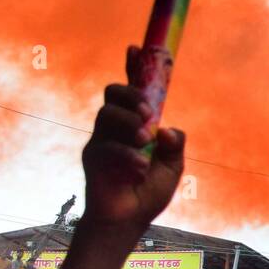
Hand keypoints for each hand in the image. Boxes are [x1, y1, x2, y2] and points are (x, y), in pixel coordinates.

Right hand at [80, 46, 186, 234]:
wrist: (129, 220)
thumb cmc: (149, 190)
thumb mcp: (173, 165)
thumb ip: (175, 145)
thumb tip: (167, 129)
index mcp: (137, 123)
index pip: (133, 89)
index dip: (134, 67)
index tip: (136, 48)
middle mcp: (116, 127)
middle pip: (113, 93)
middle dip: (132, 96)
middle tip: (150, 115)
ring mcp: (101, 140)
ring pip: (106, 114)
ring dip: (129, 123)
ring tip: (146, 141)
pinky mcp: (92, 158)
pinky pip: (106, 146)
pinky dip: (128, 157)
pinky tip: (140, 170)